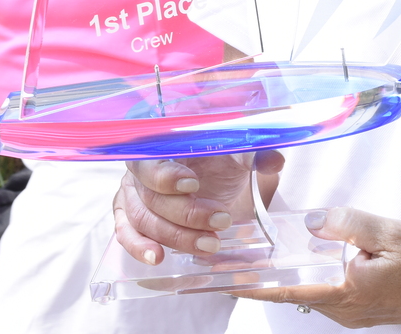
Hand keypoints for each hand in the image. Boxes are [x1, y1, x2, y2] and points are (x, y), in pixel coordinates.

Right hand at [114, 151, 283, 263]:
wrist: (216, 177)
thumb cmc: (219, 160)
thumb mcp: (238, 154)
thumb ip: (254, 154)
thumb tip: (274, 160)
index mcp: (162, 143)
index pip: (151, 157)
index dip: (167, 174)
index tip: (193, 184)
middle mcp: (141, 168)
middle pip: (151, 195)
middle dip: (187, 214)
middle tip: (221, 220)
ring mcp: (133, 193)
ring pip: (143, 219)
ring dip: (176, 236)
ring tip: (209, 244)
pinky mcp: (130, 217)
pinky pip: (125, 234)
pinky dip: (139, 247)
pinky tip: (157, 257)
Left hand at [235, 208, 400, 329]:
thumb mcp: (392, 231)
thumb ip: (347, 224)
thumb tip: (310, 221)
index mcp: (346, 291)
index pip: (284, 290)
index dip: (249, 283)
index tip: (218, 276)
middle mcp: (345, 308)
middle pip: (292, 291)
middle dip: (265, 272)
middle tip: (238, 246)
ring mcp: (355, 311)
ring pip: (310, 290)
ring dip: (289, 273)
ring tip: (265, 247)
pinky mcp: (365, 307)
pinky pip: (328, 291)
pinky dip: (311, 274)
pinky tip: (309, 254)